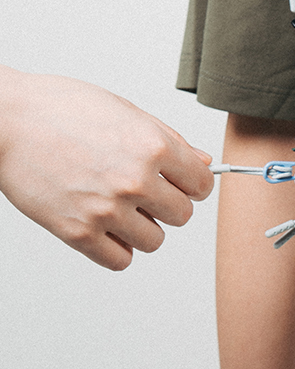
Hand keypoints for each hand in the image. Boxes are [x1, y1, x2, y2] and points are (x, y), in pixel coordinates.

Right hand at [0, 67, 214, 268]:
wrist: (8, 121)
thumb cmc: (61, 109)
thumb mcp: (125, 111)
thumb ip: (169, 140)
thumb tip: (202, 161)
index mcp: (153, 146)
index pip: (202, 184)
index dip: (193, 184)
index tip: (181, 183)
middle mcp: (135, 181)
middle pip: (182, 215)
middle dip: (168, 204)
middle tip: (146, 192)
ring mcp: (106, 210)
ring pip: (155, 241)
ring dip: (143, 227)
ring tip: (122, 207)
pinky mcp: (77, 233)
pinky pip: (120, 260)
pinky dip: (118, 248)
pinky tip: (107, 227)